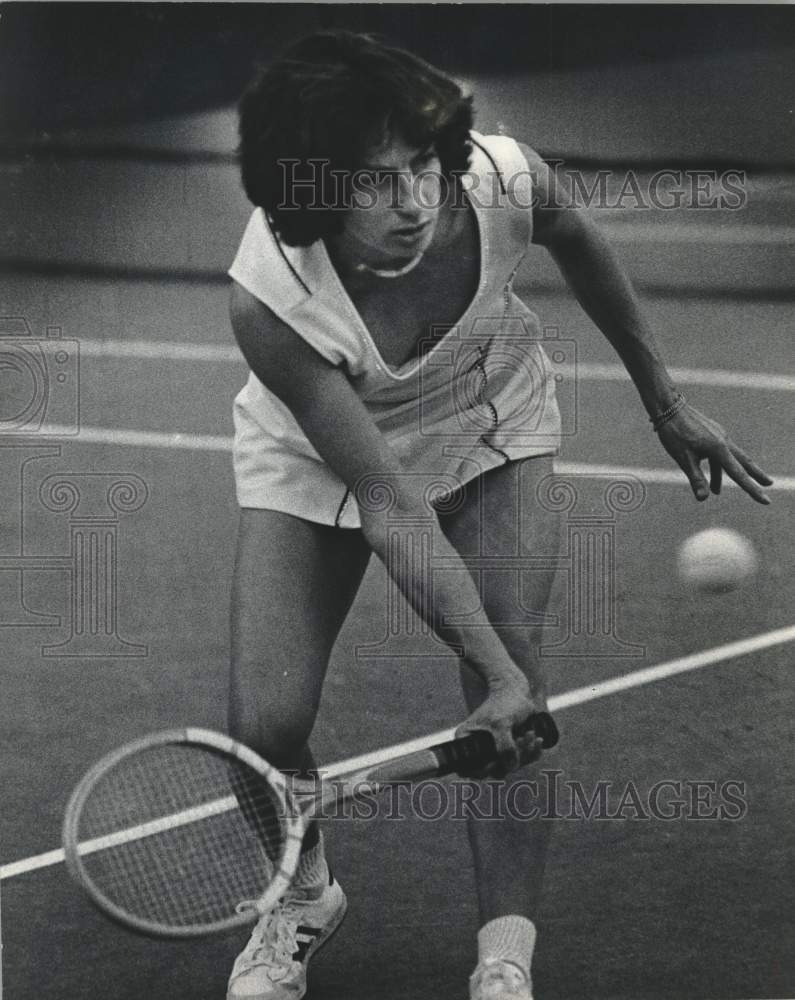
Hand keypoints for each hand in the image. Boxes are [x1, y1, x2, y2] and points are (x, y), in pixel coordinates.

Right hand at [455, 679, 544, 776]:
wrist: (519, 691)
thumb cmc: (505, 703)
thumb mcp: (501, 723)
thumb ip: (505, 747)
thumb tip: (510, 768)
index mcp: (466, 740)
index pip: (467, 769)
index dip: (483, 771)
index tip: (496, 760)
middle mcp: (478, 748)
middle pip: (493, 770)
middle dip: (511, 758)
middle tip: (521, 739)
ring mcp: (495, 750)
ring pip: (509, 767)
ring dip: (524, 754)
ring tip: (530, 734)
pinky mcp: (509, 749)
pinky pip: (521, 762)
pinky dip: (532, 754)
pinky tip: (537, 739)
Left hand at [656, 404, 772, 503]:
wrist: (668, 406)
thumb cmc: (675, 433)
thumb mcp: (684, 458)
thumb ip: (696, 478)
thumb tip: (703, 498)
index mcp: (719, 448)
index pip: (739, 474)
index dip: (752, 490)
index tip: (766, 501)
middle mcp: (723, 441)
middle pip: (744, 462)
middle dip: (755, 475)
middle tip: (769, 485)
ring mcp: (718, 435)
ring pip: (729, 458)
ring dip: (725, 474)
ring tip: (716, 491)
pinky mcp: (712, 433)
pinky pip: (718, 452)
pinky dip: (715, 465)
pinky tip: (707, 472)